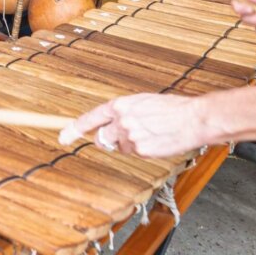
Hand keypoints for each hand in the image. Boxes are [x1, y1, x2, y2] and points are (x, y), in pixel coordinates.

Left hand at [59, 93, 214, 158]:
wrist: (193, 118)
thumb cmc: (171, 108)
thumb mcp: (141, 102)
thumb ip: (122, 112)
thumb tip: (109, 123)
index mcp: (120, 105)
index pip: (90, 118)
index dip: (74, 128)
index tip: (62, 136)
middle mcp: (121, 121)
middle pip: (100, 138)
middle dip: (105, 140)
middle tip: (117, 137)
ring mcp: (130, 138)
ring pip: (118, 147)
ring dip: (127, 144)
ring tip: (147, 134)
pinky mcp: (141, 151)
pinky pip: (133, 153)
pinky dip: (141, 150)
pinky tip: (155, 141)